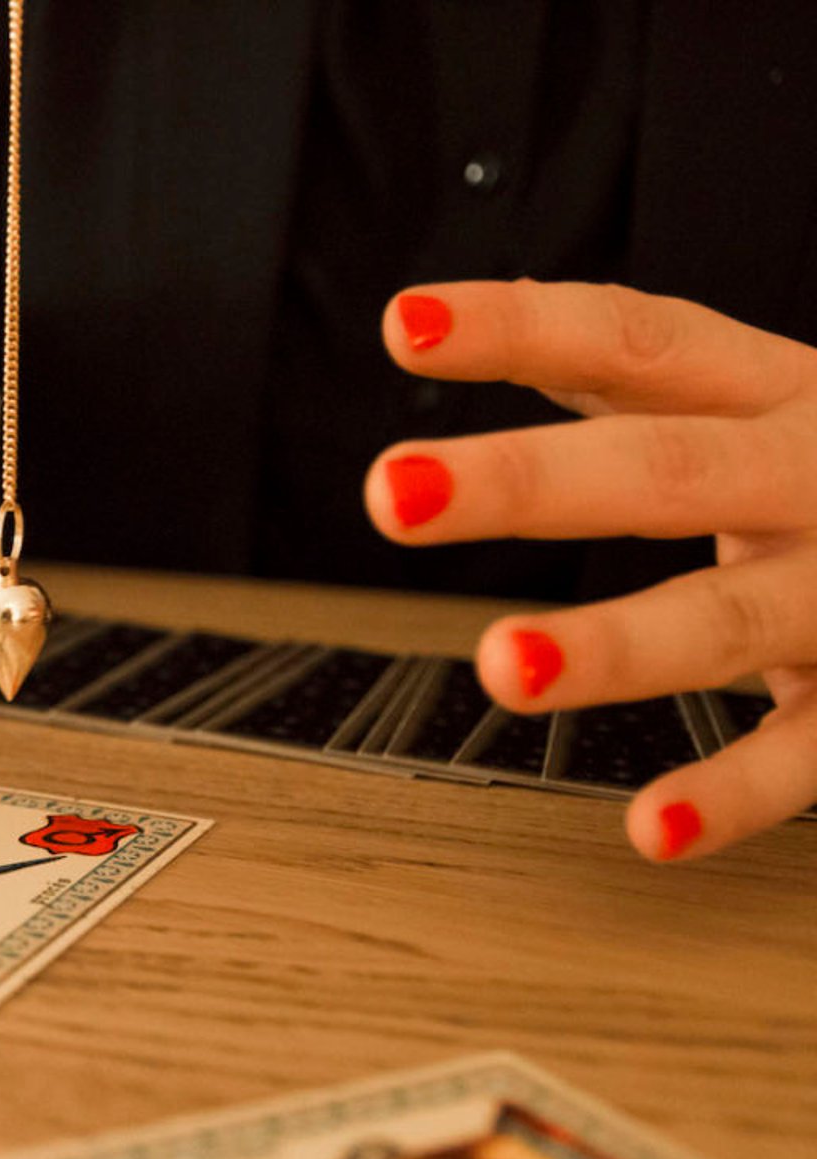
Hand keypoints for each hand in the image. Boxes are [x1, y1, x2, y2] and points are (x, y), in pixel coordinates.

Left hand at [364, 281, 816, 861]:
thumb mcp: (760, 397)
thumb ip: (625, 369)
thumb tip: (440, 320)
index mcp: (778, 392)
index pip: (642, 339)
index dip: (525, 327)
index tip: (406, 324)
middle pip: (666, 469)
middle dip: (528, 481)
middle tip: (393, 493)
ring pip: (732, 618)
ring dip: (617, 643)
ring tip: (505, 664)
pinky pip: (810, 756)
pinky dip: (734, 793)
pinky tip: (653, 827)